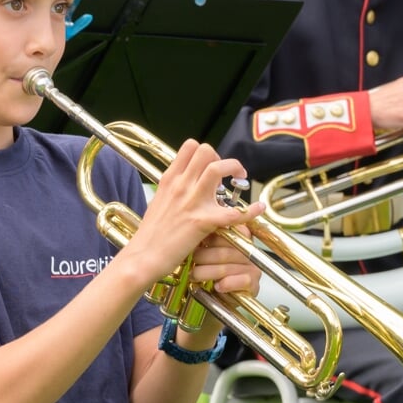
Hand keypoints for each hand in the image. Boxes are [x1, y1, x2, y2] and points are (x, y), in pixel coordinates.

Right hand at [120, 140, 259, 287]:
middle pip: (205, 151)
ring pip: (217, 168)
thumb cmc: (150, 234)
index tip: (211, 164)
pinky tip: (259, 208)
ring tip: (240, 179)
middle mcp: (181, 185)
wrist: (142, 256)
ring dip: (234, 169)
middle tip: (227, 173)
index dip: (206, 152)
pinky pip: (232, 212)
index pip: (190, 146)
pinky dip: (250, 210)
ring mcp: (191, 202)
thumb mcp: (158, 202)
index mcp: (169, 179)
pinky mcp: (202, 222)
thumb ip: (173, 190)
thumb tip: (185, 185)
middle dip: (221, 158)